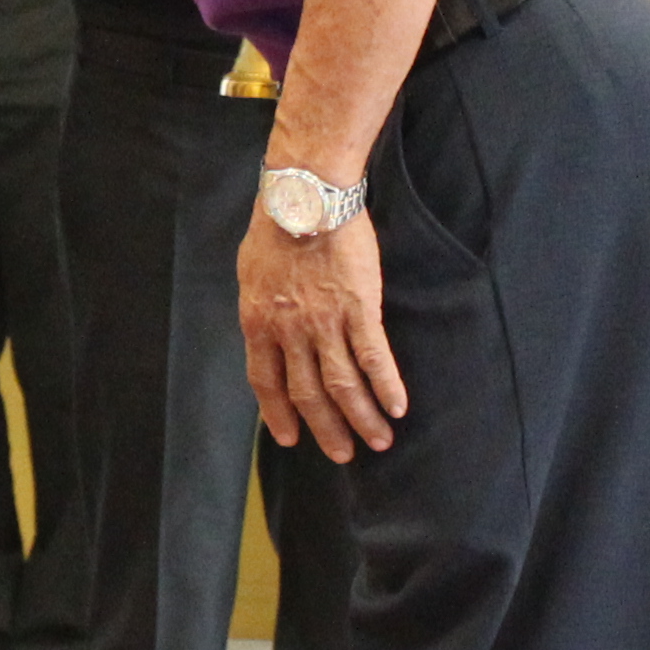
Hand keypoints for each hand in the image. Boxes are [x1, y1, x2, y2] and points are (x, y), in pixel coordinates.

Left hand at [237, 203, 404, 459]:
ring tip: (378, 442)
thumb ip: (262, 308)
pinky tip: (398, 407)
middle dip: (326, 429)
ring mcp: (325, 323)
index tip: (290, 437)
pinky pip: (374, 357)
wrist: (306, 195)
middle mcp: (289, 331)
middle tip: (342, 454)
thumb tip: (266, 327)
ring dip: (361, 419)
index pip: (265, 382)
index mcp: (258, 322)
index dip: (278, 413)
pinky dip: (386, 386)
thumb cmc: (278, 225)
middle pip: (308, 393)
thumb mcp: (251, 271)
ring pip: (343, 386)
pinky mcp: (360, 309)